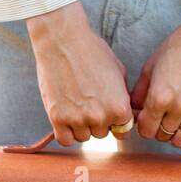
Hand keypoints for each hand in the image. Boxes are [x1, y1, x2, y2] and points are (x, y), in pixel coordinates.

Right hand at [26, 2, 132, 146]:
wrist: (62, 41)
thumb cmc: (92, 51)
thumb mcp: (118, 72)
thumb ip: (122, 97)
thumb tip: (123, 114)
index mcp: (119, 107)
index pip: (123, 131)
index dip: (116, 122)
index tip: (108, 112)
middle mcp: (100, 117)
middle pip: (102, 134)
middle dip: (97, 122)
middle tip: (88, 102)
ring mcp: (77, 119)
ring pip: (83, 137)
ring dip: (81, 126)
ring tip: (76, 105)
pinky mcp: (57, 118)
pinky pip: (65, 140)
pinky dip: (66, 132)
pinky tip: (65, 117)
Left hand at [130, 14, 180, 150]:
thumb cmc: (178, 47)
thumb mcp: (151, 67)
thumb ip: (138, 94)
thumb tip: (133, 113)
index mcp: (160, 96)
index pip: (145, 129)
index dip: (144, 126)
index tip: (147, 119)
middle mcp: (180, 106)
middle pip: (161, 136)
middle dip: (158, 129)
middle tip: (161, 118)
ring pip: (180, 141)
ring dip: (174, 136)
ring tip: (175, 123)